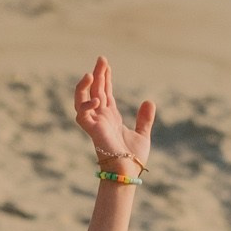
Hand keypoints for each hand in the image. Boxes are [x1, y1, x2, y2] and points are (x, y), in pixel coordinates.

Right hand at [74, 56, 154, 176]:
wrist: (128, 171)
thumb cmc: (133, 158)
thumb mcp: (142, 134)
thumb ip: (144, 118)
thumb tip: (149, 101)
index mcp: (111, 117)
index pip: (105, 92)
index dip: (105, 78)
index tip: (106, 64)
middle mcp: (101, 117)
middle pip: (96, 90)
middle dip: (98, 74)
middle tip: (101, 58)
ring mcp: (95, 122)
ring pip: (83, 99)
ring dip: (84, 86)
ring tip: (90, 73)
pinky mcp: (91, 129)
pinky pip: (82, 114)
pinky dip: (87, 104)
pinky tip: (98, 98)